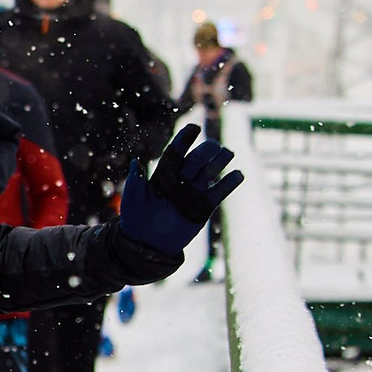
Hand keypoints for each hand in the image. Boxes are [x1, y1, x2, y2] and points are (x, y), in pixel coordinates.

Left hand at [118, 124, 243, 257]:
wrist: (147, 244)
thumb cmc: (135, 219)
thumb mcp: (133, 199)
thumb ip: (136, 181)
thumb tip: (135, 162)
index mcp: (163, 173)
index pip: (177, 151)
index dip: (185, 139)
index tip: (194, 127)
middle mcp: (181, 179)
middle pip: (197, 158)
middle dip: (204, 152)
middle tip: (207, 153)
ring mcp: (194, 192)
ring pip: (211, 170)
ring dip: (220, 160)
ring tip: (228, 153)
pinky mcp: (204, 207)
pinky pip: (219, 192)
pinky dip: (229, 183)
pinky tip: (238, 175)